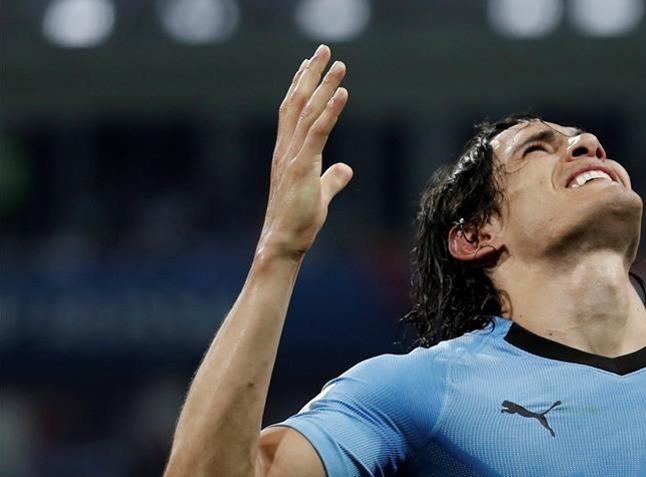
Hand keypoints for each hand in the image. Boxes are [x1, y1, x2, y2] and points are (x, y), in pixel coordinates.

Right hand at [258, 45, 352, 259]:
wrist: (284, 242)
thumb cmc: (299, 221)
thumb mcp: (320, 194)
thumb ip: (332, 179)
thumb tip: (345, 169)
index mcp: (289, 151)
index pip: (293, 111)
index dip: (301, 85)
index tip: (308, 64)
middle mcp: (287, 148)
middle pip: (298, 102)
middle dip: (311, 74)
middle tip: (324, 50)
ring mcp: (293, 156)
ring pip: (307, 111)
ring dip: (323, 85)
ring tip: (338, 64)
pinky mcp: (302, 167)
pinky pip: (318, 132)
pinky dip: (331, 110)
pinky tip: (342, 93)